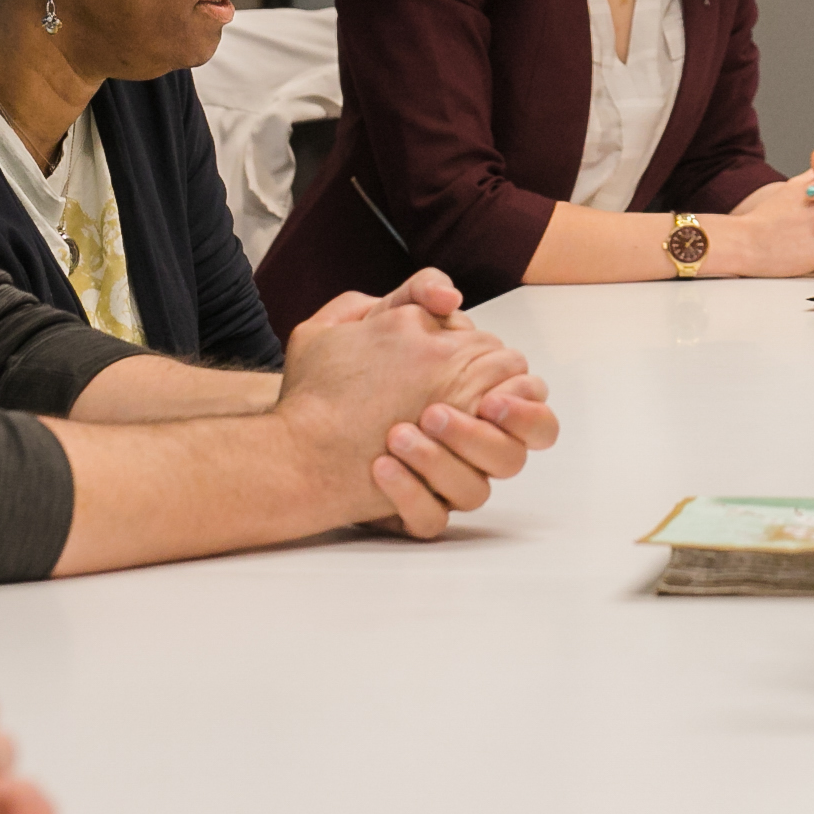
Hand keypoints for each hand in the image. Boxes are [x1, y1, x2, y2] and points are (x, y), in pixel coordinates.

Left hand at [276, 288, 528, 536]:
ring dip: (440, 463)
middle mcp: (462, 446)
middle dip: (484, 436)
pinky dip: (410, 495)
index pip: (527, 403)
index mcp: (469, 397)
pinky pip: (429, 520)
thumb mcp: (366, 321)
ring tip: (396, 436)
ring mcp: (437, 483)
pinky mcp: (408, 512)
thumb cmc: (334, 377)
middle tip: (436, 414)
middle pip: (514, 455)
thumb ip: (415, 293)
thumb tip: (452, 299)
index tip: (488, 396)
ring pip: (476, 492)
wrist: (287, 430)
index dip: (521, 403)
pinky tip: (379, 467)